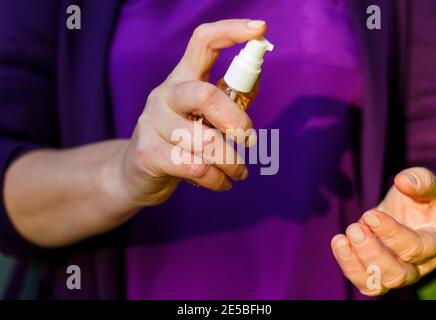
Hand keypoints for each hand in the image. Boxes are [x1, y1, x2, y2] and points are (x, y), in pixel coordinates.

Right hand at [113, 19, 266, 206]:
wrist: (136, 173)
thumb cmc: (180, 140)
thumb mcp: (202, 117)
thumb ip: (226, 100)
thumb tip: (255, 78)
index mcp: (182, 78)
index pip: (202, 41)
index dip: (231, 31)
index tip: (260, 30)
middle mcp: (164, 94)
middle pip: (205, 95)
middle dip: (237, 122)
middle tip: (249, 141)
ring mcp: (152, 123)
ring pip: (204, 141)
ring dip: (232, 162)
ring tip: (240, 173)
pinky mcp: (148, 153)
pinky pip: (194, 168)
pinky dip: (217, 181)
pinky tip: (222, 183)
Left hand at [331, 167, 435, 295]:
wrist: (411, 214)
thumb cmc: (420, 200)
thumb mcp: (425, 185)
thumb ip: (419, 180)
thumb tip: (403, 181)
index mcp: (434, 244)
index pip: (415, 249)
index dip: (391, 234)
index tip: (370, 215)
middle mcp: (417, 265)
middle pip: (396, 275)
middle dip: (372, 253)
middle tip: (354, 228)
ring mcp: (395, 272)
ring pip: (377, 285)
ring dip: (354, 264)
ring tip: (342, 239)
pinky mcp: (376, 272)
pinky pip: (361, 280)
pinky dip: (347, 264)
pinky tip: (339, 241)